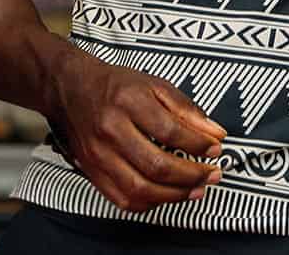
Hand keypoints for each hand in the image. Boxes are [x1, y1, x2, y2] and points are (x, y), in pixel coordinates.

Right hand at [46, 51, 223, 212]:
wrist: (72, 90)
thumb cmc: (116, 87)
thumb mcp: (156, 85)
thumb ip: (187, 109)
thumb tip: (215, 133)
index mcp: (130, 102)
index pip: (171, 131)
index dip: (198, 144)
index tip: (216, 149)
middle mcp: (111, 131)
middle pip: (156, 165)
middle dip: (191, 175)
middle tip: (212, 175)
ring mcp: (99, 156)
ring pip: (140, 188)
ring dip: (174, 195)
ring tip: (196, 189)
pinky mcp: (92, 172)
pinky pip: (122, 199)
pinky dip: (149, 202)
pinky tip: (167, 195)